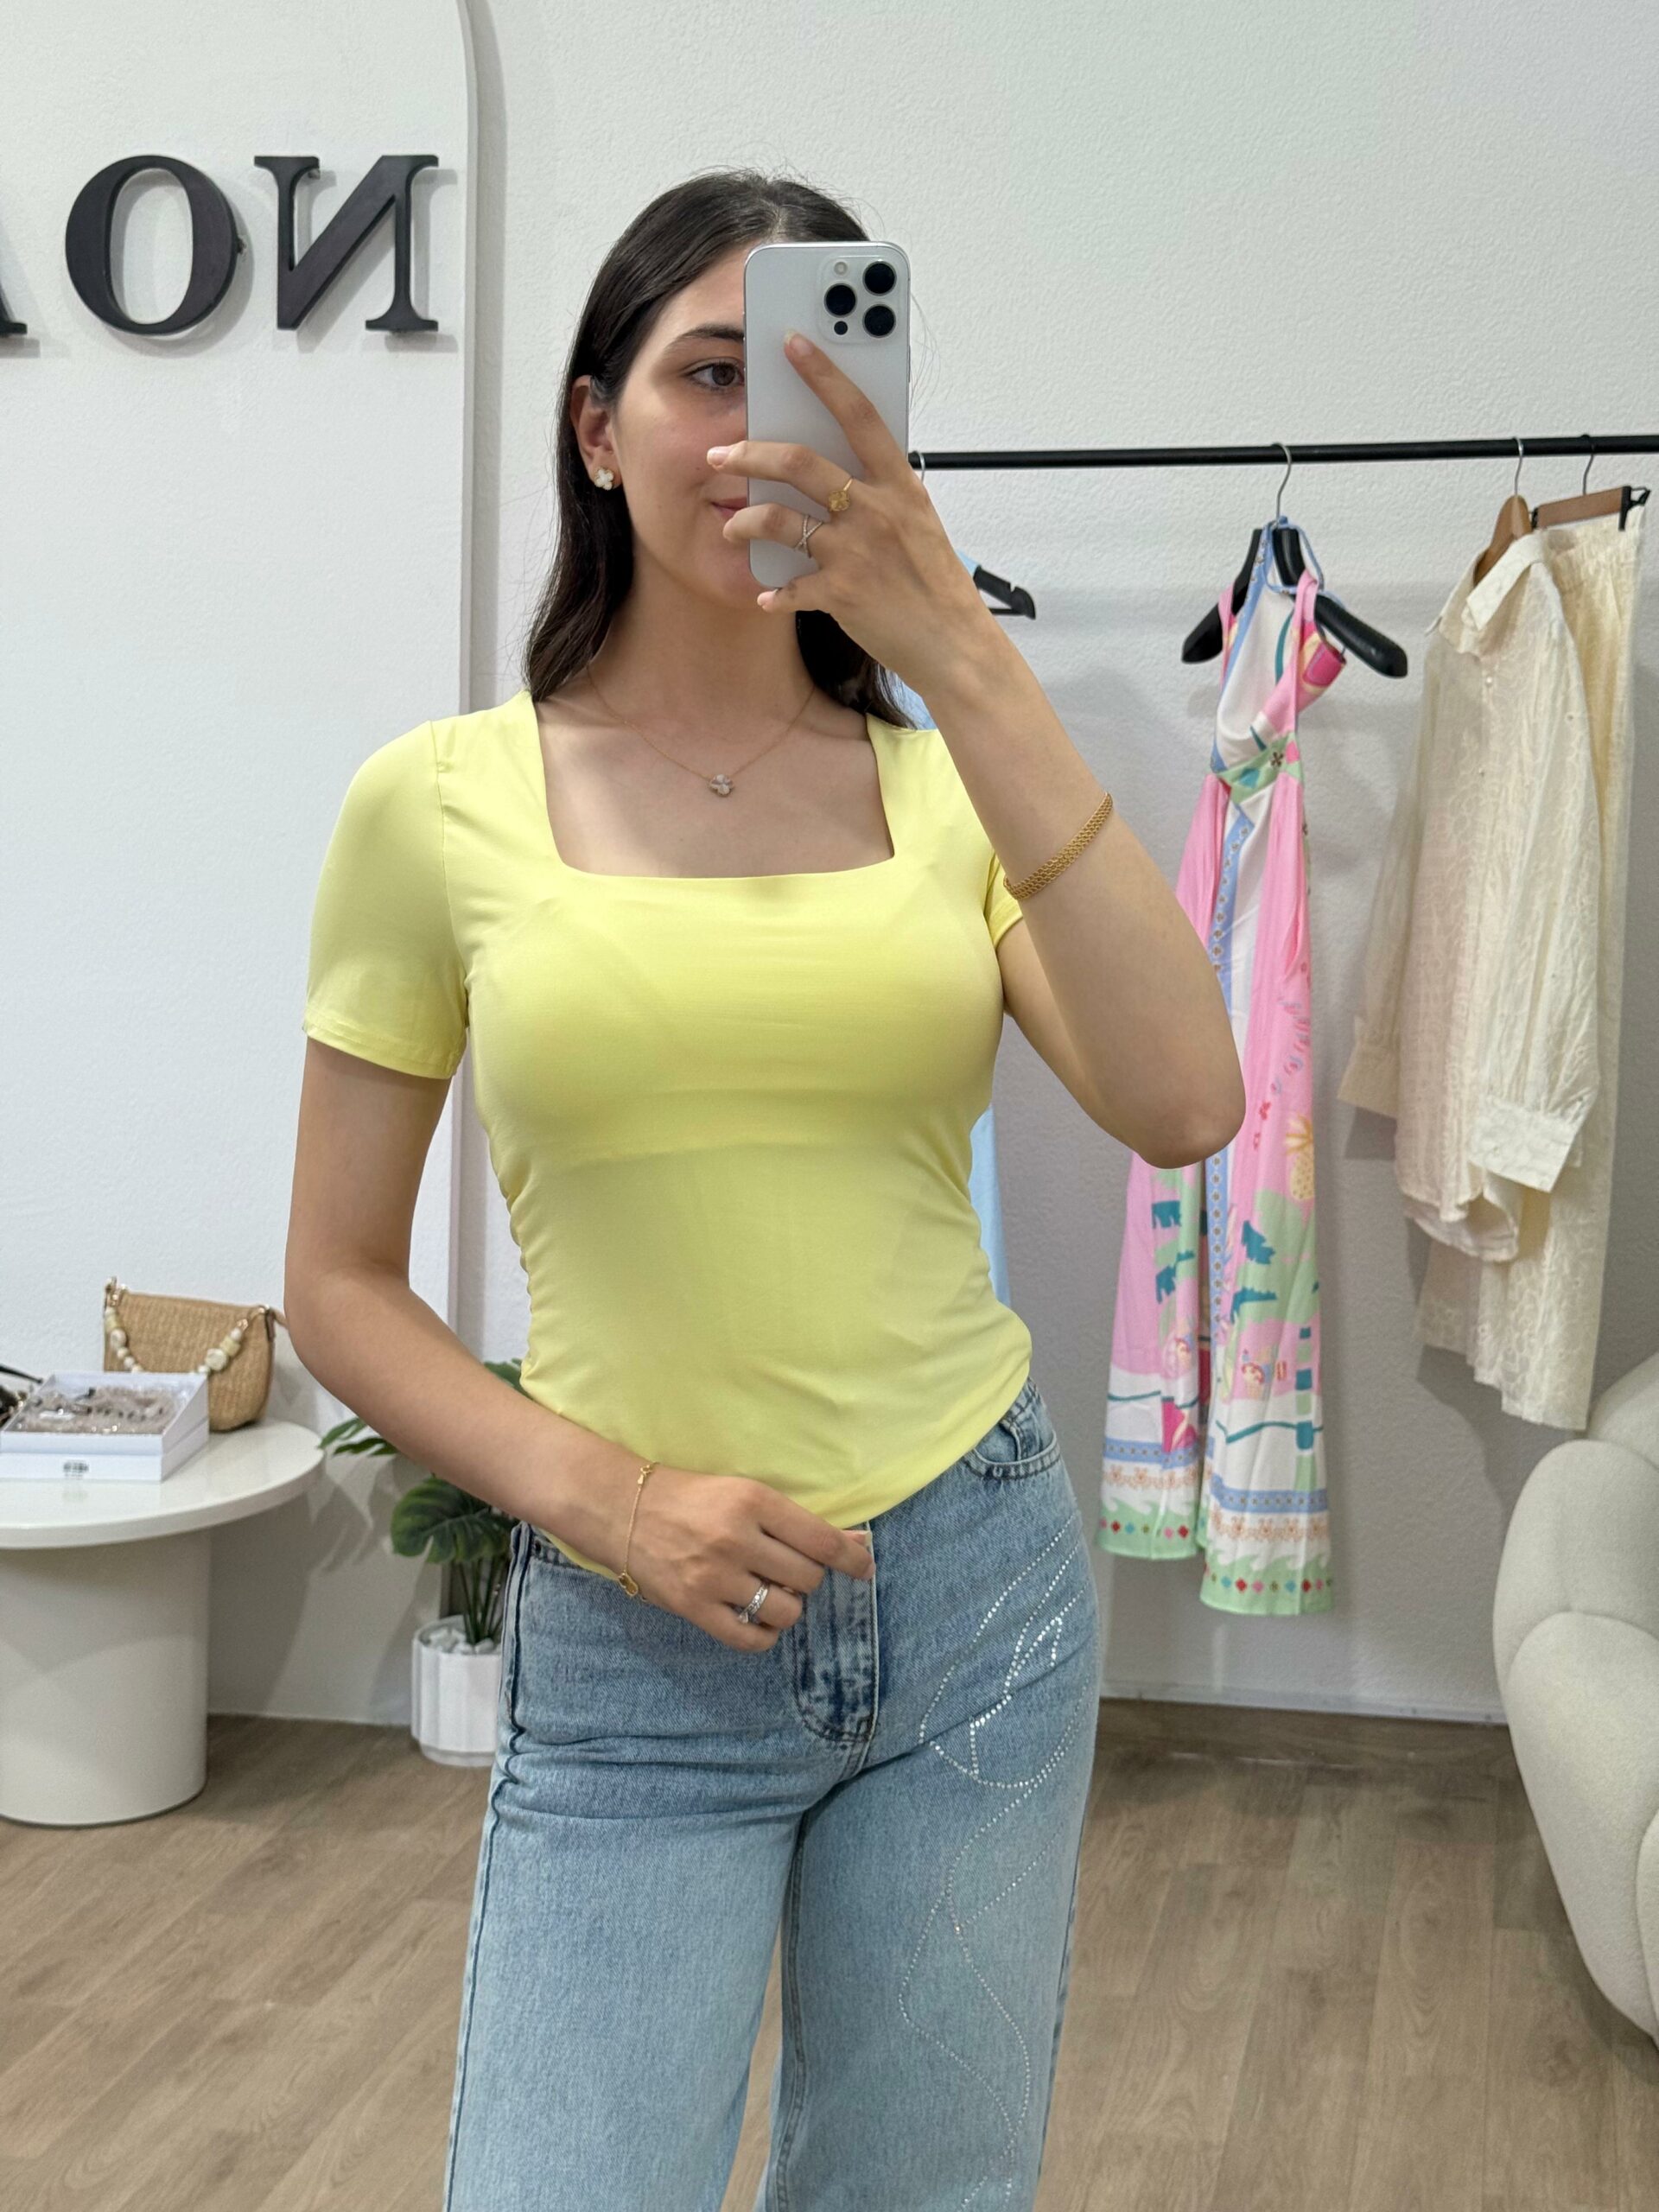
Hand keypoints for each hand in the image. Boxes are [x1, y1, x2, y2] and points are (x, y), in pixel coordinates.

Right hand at [613, 1463, 874, 1651]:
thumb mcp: (746, 1494)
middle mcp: (736, 1539)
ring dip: (787, 1606)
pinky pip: (750, 1640)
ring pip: (785, 1611)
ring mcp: (713, 1577)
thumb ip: (799, 1522)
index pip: (821, 1540)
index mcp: (753, 1502)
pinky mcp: (694, 1608)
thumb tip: (857, 1544)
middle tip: (786, 1568)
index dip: (852, 1559)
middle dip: (806, 1577)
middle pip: (807, 1578)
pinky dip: (764, 1634)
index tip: (865, 1568)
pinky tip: (756, 1617)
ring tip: (768, 1591)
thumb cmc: (694, 1499)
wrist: (624, 1510)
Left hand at [708, 329, 993, 698]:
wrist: (954, 645)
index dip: (824, 374)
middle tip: (719, 453)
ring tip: (731, 526)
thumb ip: (884, 492)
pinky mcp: (840, 594)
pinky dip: (773, 593)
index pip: (858, 413)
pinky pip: (788, 587)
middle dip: (749, 452)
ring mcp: (856, 552)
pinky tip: (767, 596)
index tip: (791, 344)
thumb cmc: (936, 584)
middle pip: (799, 462)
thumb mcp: (919, 523)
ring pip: (778, 519)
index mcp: (899, 484)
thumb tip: (847, 469)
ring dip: (744, 521)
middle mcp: (876, 510)